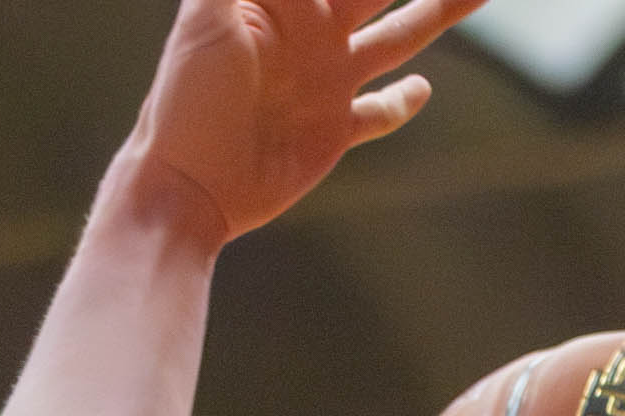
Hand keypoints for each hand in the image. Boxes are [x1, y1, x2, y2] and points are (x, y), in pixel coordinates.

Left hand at [129, 0, 490, 243]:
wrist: (187, 188)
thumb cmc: (185, 101)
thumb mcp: (205, 19)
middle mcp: (312, 32)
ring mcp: (327, 81)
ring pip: (401, 37)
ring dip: (438, 12)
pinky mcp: (334, 131)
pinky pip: (379, 110)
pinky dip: (402, 102)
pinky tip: (423, 88)